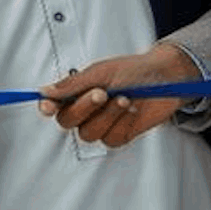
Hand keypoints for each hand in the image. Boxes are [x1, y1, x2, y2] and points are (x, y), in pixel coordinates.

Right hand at [36, 42, 200, 146]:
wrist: (166, 78)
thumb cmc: (133, 70)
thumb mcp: (101, 72)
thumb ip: (72, 84)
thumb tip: (45, 92)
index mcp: (76, 93)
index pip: (53, 105)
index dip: (47, 107)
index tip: (48, 106)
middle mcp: (85, 111)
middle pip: (67, 121)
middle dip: (83, 108)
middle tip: (100, 93)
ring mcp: (102, 125)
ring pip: (89, 133)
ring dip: (106, 116)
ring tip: (124, 98)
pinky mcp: (119, 135)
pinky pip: (111, 138)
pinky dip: (122, 123)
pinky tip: (132, 109)